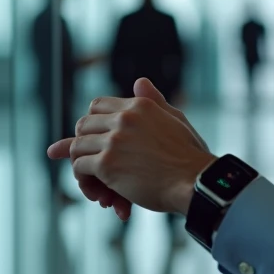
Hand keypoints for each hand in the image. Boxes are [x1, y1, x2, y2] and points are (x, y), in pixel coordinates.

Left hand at [47, 78, 214, 215]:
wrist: (196, 183)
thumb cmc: (190, 156)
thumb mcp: (175, 119)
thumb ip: (154, 100)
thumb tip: (140, 80)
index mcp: (139, 106)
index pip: (98, 105)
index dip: (93, 124)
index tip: (96, 141)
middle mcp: (124, 118)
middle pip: (83, 124)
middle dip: (84, 144)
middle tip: (93, 165)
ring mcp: (114, 140)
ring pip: (77, 146)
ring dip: (82, 166)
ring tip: (95, 183)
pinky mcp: (108, 164)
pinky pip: (80, 166)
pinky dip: (85, 181)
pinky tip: (100, 193)